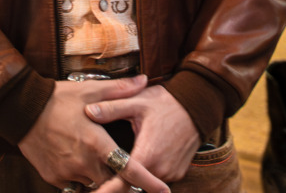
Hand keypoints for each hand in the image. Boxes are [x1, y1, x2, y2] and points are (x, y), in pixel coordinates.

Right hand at [18, 74, 169, 191]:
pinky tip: (76, 157)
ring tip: (94, 155)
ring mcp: (68, 173)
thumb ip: (119, 89)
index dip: (147, 181)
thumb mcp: (89, 90)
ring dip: (98, 174)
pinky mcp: (54, 178)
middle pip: (111, 181)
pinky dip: (80, 176)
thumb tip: (144, 80)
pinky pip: (74, 184)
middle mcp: (84, 162)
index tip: (163, 189)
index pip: (128, 168)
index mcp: (96, 142)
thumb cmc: (58, 98)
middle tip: (122, 166)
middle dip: (119, 177)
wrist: (22, 110)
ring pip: (93, 183)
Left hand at [85, 85, 200, 190]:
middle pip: (133, 184)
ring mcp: (171, 173)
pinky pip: (157, 178)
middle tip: (100, 180)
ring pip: (145, 182)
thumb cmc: (166, 103)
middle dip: (118, 181)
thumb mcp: (137, 102)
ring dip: (133, 177)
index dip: (107, 189)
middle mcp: (160, 169)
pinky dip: (147, 173)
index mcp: (148, 153)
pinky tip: (138, 161)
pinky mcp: (177, 173)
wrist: (197, 105)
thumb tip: (88, 112)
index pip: (123, 180)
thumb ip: (112, 108)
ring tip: (119, 167)